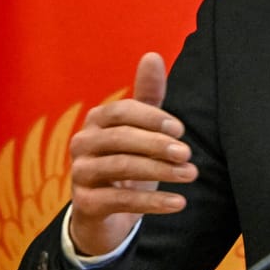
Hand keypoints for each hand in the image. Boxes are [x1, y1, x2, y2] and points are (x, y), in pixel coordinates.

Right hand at [68, 52, 198, 254]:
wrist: (105, 213)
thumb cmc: (127, 161)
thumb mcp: (140, 129)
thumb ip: (148, 96)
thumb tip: (152, 56)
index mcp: (97, 120)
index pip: (122, 111)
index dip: (152, 118)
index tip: (180, 130)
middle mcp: (82, 143)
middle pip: (121, 138)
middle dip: (158, 145)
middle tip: (188, 154)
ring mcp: (80, 174)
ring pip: (120, 167)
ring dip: (160, 171)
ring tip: (190, 175)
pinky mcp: (85, 204)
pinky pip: (120, 200)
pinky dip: (152, 202)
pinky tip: (179, 202)